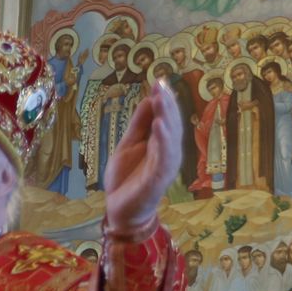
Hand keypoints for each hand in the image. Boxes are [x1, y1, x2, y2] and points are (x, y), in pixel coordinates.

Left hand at [102, 82, 184, 235]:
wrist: (120, 210)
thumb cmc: (127, 177)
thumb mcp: (129, 143)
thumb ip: (139, 123)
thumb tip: (149, 98)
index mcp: (161, 143)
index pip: (165, 117)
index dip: (163, 99)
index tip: (158, 81)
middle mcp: (168, 153)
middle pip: (171, 124)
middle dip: (167, 104)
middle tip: (161, 85)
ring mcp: (165, 166)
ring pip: (170, 138)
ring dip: (167, 117)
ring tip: (160, 99)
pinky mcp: (158, 179)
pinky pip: (164, 158)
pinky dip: (163, 141)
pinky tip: (159, 126)